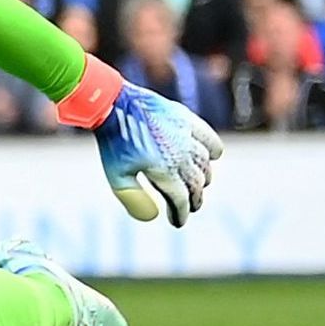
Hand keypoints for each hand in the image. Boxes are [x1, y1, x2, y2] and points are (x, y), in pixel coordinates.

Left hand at [62, 56, 222, 224]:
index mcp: (164, 170)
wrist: (110, 104)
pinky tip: (211, 158)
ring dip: (203, 178)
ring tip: (196, 186)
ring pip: (205, 165)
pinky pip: (210, 139)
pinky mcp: (187, 119)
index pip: (181, 200)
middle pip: (196, 184)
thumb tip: (153, 217)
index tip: (178, 222)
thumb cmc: (112, 142)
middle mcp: (180, 155)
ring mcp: (186, 136)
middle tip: (189, 206)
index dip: (180, 214)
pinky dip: (214, 151)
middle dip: (193, 199)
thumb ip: (133, 198)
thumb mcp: (117, 175)